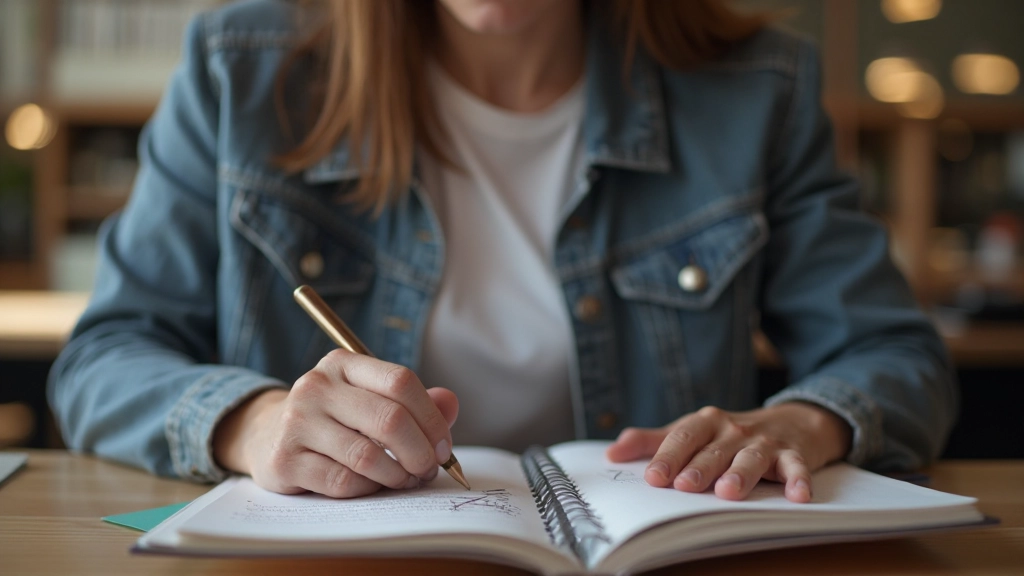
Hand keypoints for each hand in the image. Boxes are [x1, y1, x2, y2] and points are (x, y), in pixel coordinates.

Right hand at [213, 349, 458, 497]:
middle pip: (388, 419)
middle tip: (428, 469)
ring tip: (405, 480)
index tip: (444, 446)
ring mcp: (297, 422)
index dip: (431, 417)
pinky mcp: (285, 460)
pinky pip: (343, 482)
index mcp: (343, 363)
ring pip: (367, 456)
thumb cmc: (334, 419)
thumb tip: (451, 404)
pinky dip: (368, 489)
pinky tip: (373, 486)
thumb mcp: (370, 399)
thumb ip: (414, 401)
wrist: (267, 436)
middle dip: (420, 452)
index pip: (400, 381)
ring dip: (397, 476)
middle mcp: (317, 386)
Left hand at [606, 403, 850, 502]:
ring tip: (728, 491)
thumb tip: (611, 453)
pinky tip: (798, 495)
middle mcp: (733, 430)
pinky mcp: (794, 453)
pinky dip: (798, 479)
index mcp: (704, 423)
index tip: (652, 477)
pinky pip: (796, 466)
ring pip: (751, 457)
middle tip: (684, 486)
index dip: (667, 456)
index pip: (683, 437)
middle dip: (698, 467)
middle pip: (714, 449)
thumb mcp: (692, 432)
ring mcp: (764, 441)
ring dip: (740, 473)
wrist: (791, 420)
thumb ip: (652, 442)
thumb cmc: (729, 434)